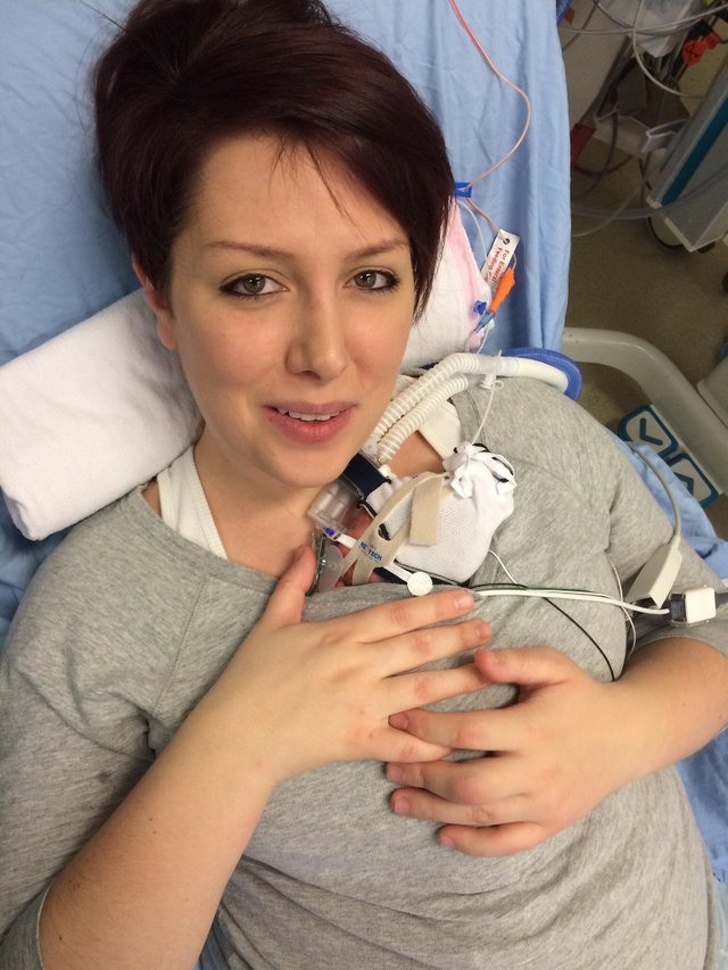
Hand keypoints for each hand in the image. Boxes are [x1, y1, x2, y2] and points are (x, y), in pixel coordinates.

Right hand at [201, 546, 491, 786]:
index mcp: (340, 635)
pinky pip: (405, 741)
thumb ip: (293, 584)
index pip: (398, 614)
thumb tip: (303, 548)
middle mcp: (358, 666)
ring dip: (459, 679)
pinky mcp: (360, 741)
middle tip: (489, 629)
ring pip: (422, 689)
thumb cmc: (251, 679)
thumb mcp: (270, 623)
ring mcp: (362, 704)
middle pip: (419, 647)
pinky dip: (434, 740)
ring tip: (489, 670)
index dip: (435, 605)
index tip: (465, 600)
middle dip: (458, 637)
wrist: (237, 735)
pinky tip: (461, 736)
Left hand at [386, 646, 644, 856]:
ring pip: (481, 816)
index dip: (429, 727)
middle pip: (469, 784)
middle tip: (389, 767)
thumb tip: (478, 657)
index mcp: (533, 729)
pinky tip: (442, 835)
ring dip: (434, 810)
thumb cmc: (579, 694)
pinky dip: (473, 844)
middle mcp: (537, 772)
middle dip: (423, 777)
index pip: (470, 732)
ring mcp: (544, 804)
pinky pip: (507, 843)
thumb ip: (515, 659)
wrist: (626, 735)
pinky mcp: (550, 825)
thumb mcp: (553, 664)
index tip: (398, 719)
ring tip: (398, 800)